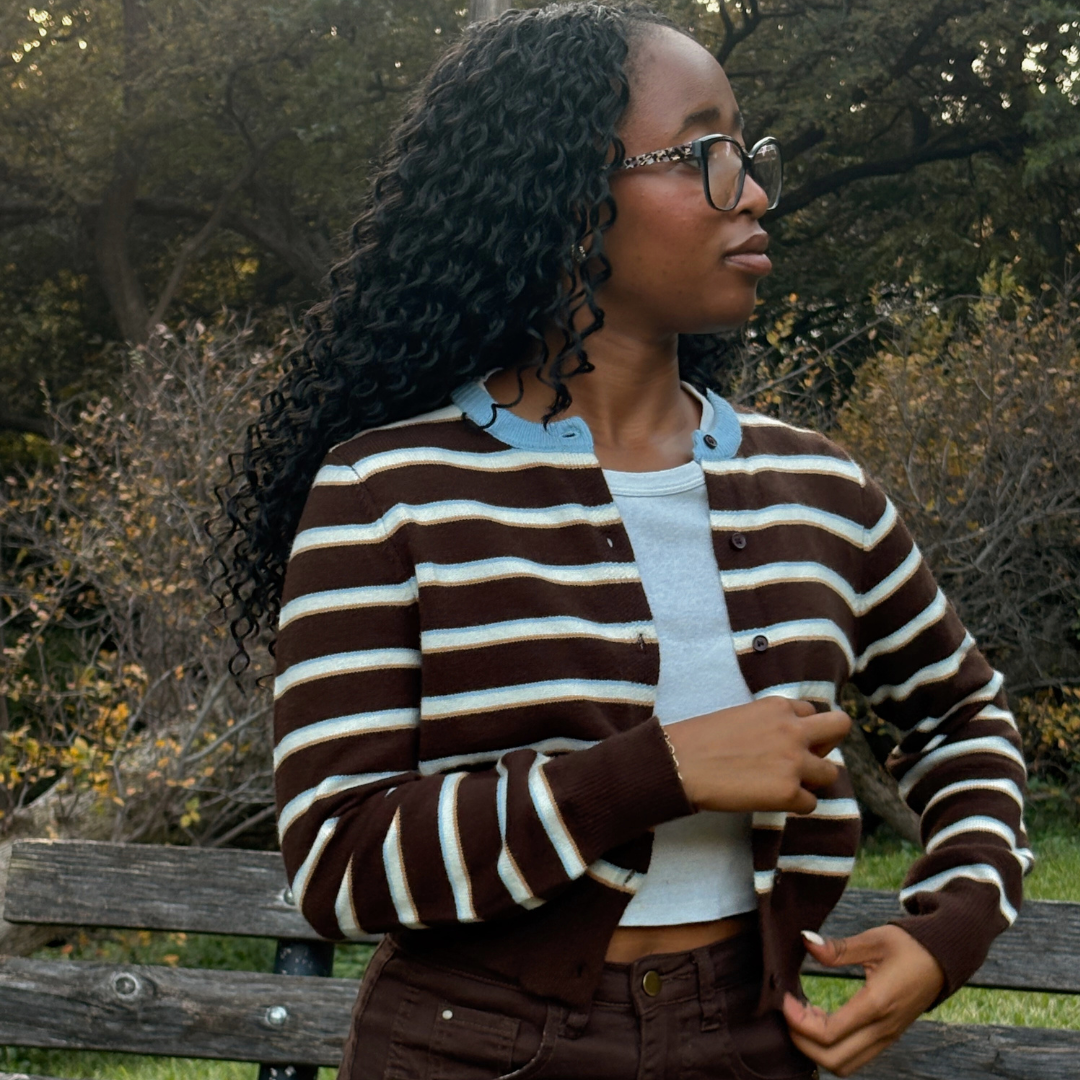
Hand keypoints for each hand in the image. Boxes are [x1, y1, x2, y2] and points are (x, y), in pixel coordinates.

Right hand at [663, 697, 850, 813]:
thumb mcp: (740, 716)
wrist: (680, 764)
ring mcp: (794, 761)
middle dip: (829, 743)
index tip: (786, 741)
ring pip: (830, 773)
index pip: (811, 712)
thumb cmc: (700, 739)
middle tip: (808, 758)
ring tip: (785, 784)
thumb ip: (769, 722)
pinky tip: (771, 800)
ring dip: (811, 780)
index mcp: (778, 706)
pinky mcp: (789, 792)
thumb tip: (782, 742)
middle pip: (840, 727)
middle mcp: (793, 730)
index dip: (802, 728)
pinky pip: (810, 803)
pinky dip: (795, 805)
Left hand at [783, 925, 944, 1076]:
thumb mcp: (873, 940)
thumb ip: (838, 948)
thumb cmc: (910, 946)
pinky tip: (823, 1018)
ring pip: (845, 1064)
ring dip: (817, 1049)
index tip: (785, 999)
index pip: (829, 1033)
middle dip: (802, 1042)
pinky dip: (833, 1048)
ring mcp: (887, 1036)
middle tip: (789, 1012)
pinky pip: (856, 1057)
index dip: (799, 1021)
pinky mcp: (888, 1036)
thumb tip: (806, 941)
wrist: (944, 959)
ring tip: (805, 1015)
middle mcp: (882, 1028)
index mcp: (877, 1004)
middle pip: (834, 1060)